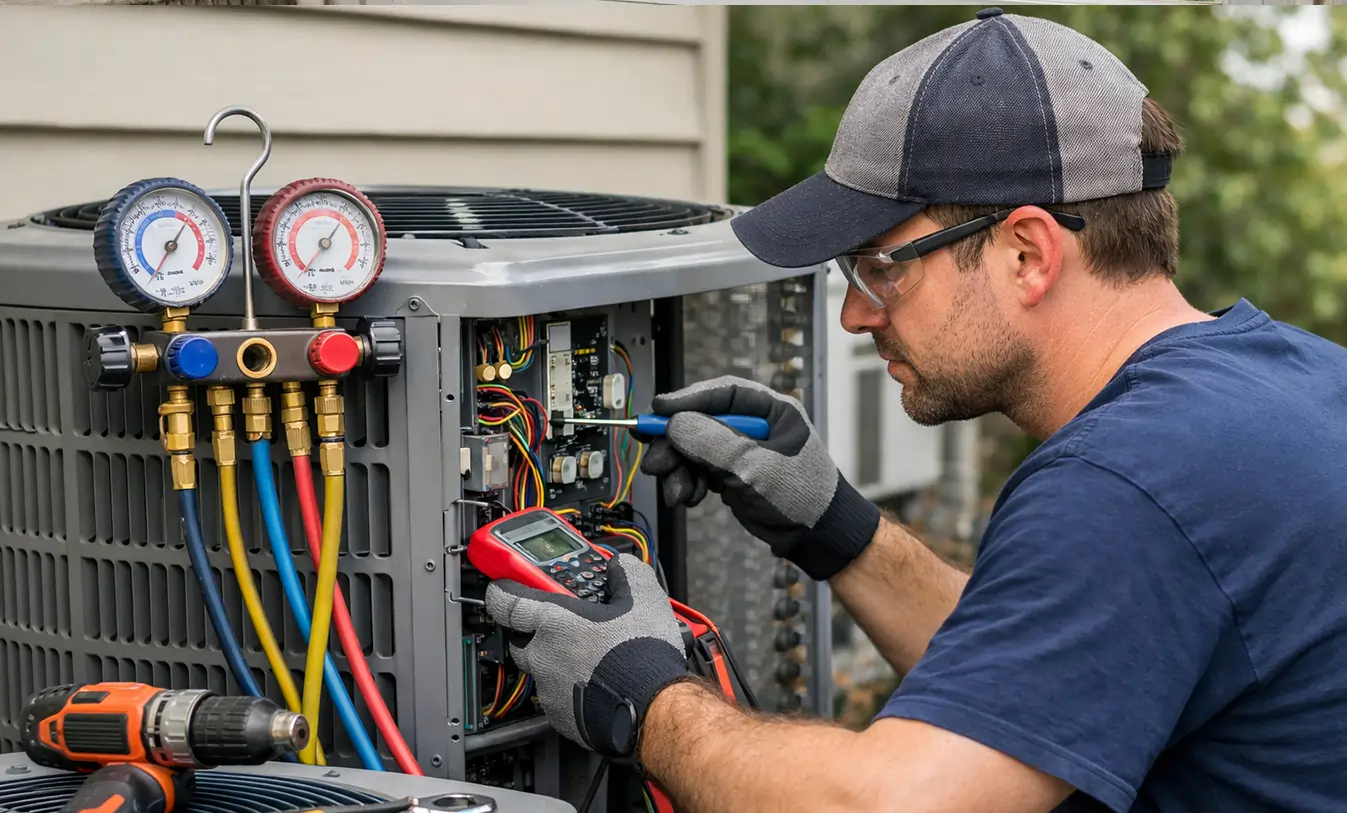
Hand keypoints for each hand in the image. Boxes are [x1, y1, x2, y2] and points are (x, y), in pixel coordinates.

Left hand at [484, 554, 690, 757]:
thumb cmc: (642, 657)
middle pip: (521, 638)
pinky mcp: (560, 717)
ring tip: (592, 657)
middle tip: (566, 624)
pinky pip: (556, 697)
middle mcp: (543, 655)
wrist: (652, 708)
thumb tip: (621, 566)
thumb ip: (627, 573)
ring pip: (541, 669)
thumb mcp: (644, 599)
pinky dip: (570, 689)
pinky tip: (596, 683)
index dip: (502, 590)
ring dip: (558, 661)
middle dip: (537, 629)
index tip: (504, 586)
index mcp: (554, 623)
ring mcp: (549, 689)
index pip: (505, 601)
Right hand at [638, 375, 879, 580]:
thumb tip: (675, 424)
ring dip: (678, 469)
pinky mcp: (732, 472)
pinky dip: (688, 483)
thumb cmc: (802, 496)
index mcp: (770, 410)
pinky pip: (699, 469)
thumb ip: (713, 442)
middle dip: (675, 444)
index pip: (722, 394)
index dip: (686, 400)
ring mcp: (741, 450)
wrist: (816, 536)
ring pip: (694, 448)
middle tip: (655, 462)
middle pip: (700, 422)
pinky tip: (689, 497)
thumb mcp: (755, 467)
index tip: (658, 410)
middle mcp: (754, 426)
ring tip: (676, 492)